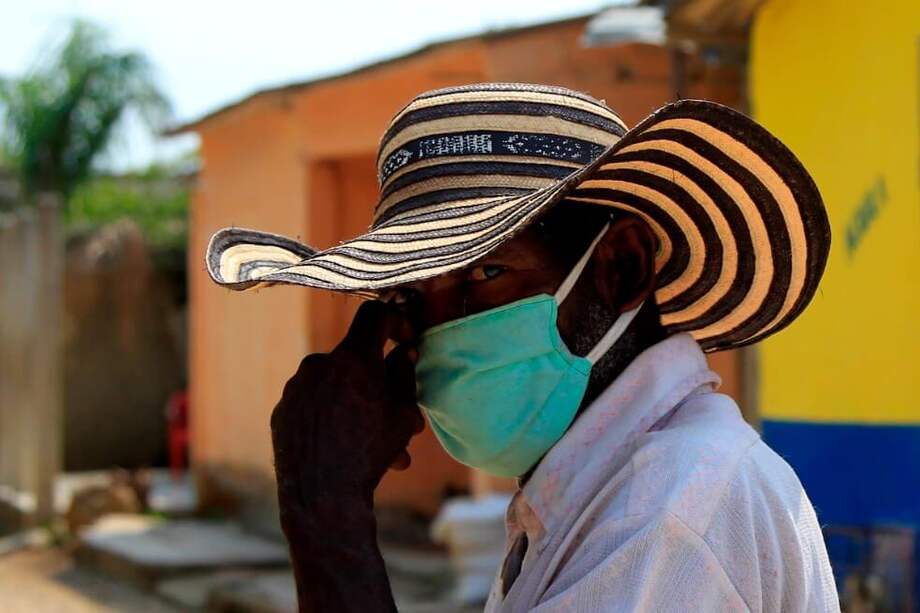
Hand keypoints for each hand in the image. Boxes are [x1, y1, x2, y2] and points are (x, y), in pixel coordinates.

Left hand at [270, 300, 423, 533]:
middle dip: (381, 385)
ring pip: (337, 389)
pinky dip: (333, 420)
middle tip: (403, 418)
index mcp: (353, 357)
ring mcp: (296, 387)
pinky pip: (314, 406)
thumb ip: (405, 374)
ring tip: (381, 449)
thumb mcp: (403, 413)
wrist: (321, 497)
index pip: (376, 315)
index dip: (396, 320)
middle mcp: (319, 363)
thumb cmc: (370, 452)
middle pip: (357, 361)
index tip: (406, 338)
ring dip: (359, 410)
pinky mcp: (282, 411)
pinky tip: (346, 448)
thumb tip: (404, 351)